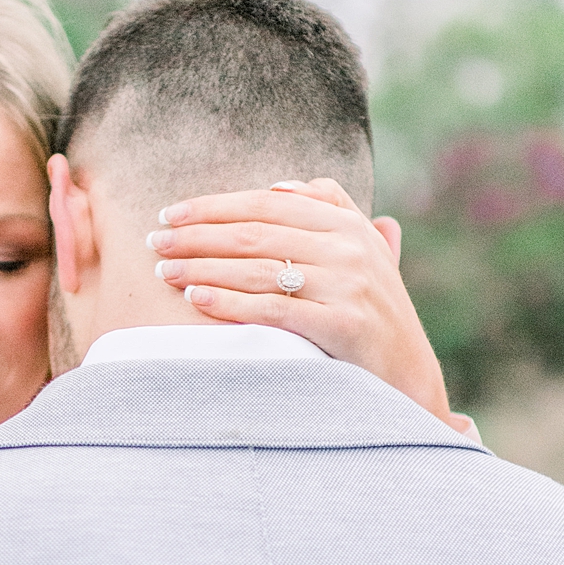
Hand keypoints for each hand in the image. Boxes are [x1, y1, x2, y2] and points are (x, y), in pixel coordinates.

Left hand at [147, 178, 457, 425]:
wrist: (408, 377)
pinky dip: (229, 301)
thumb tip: (278, 187)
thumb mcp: (364, 255)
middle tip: (155, 242)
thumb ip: (331, 213)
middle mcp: (350, 248)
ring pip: (258, 268)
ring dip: (202, 267)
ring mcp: (347, 285)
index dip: (214, 206)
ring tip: (163, 271)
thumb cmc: (373, 315)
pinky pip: (271, 307)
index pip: (267, 204)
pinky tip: (196, 298)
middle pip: (255, 233)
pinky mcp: (340, 324)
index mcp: (349, 225)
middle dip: (198, 236)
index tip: (171, 213)